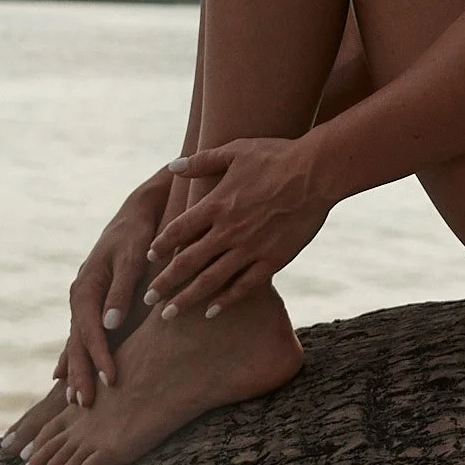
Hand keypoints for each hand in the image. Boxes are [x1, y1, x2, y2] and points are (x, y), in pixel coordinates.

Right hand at [57, 167, 174, 406]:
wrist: (139, 211)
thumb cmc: (139, 232)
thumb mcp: (132, 255)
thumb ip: (121, 288)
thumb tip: (110, 322)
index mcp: (87, 286)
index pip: (89, 329)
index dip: (98, 356)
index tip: (109, 379)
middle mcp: (81, 295)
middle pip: (76, 342)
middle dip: (80, 373)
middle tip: (85, 404)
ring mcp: (86, 300)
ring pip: (77, 342)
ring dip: (76, 370)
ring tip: (76, 401)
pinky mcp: (96, 302)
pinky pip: (83, 335)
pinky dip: (77, 356)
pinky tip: (68, 377)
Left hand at [145, 137, 331, 317]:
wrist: (316, 172)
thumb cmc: (276, 156)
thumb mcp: (236, 150)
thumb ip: (202, 161)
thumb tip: (172, 167)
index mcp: (216, 205)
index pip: (178, 230)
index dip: (161, 245)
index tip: (149, 258)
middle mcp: (228, 231)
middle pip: (187, 262)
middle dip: (164, 283)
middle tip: (148, 299)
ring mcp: (250, 249)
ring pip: (211, 280)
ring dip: (187, 299)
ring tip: (169, 314)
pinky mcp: (272, 260)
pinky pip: (244, 286)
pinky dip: (226, 301)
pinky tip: (212, 312)